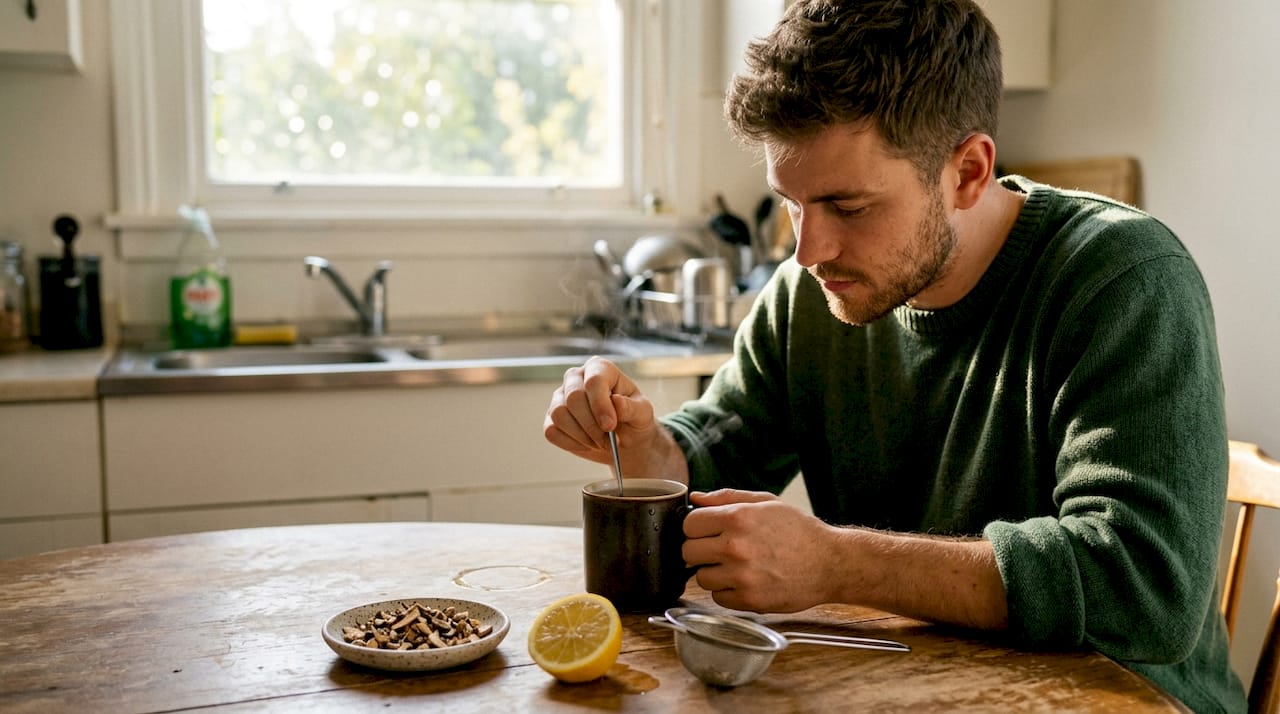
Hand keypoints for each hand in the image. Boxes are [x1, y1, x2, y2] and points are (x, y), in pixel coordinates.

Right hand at [543, 356, 686, 478]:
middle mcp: (576, 378)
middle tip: (607, 441)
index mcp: (600, 368)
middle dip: (591, 425)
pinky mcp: (551, 418)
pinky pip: (552, 431)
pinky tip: (587, 444)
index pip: (594, 381)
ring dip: (581, 435)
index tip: (610, 426)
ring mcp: (560, 397)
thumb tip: (617, 402)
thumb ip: (632, 407)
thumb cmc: (634, 420)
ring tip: (600, 442)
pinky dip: (571, 443)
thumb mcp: (642, 413)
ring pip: (559, 414)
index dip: (600, 405)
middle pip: (573, 397)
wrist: (625, 440)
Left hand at [682, 489, 835, 612]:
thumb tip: (696, 498)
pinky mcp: (749, 600)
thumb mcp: (766, 502)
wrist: (829, 563)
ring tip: (736, 566)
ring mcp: (741, 576)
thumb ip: (727, 497)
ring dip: (713, 572)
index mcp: (737, 518)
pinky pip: (718, 598)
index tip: (707, 531)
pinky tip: (746, 581)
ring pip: (701, 578)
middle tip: (720, 550)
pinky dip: (727, 591)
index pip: (689, 524)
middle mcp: (735, 547)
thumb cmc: (798, 530)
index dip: (697, 527)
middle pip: (688, 552)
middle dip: (700, 550)